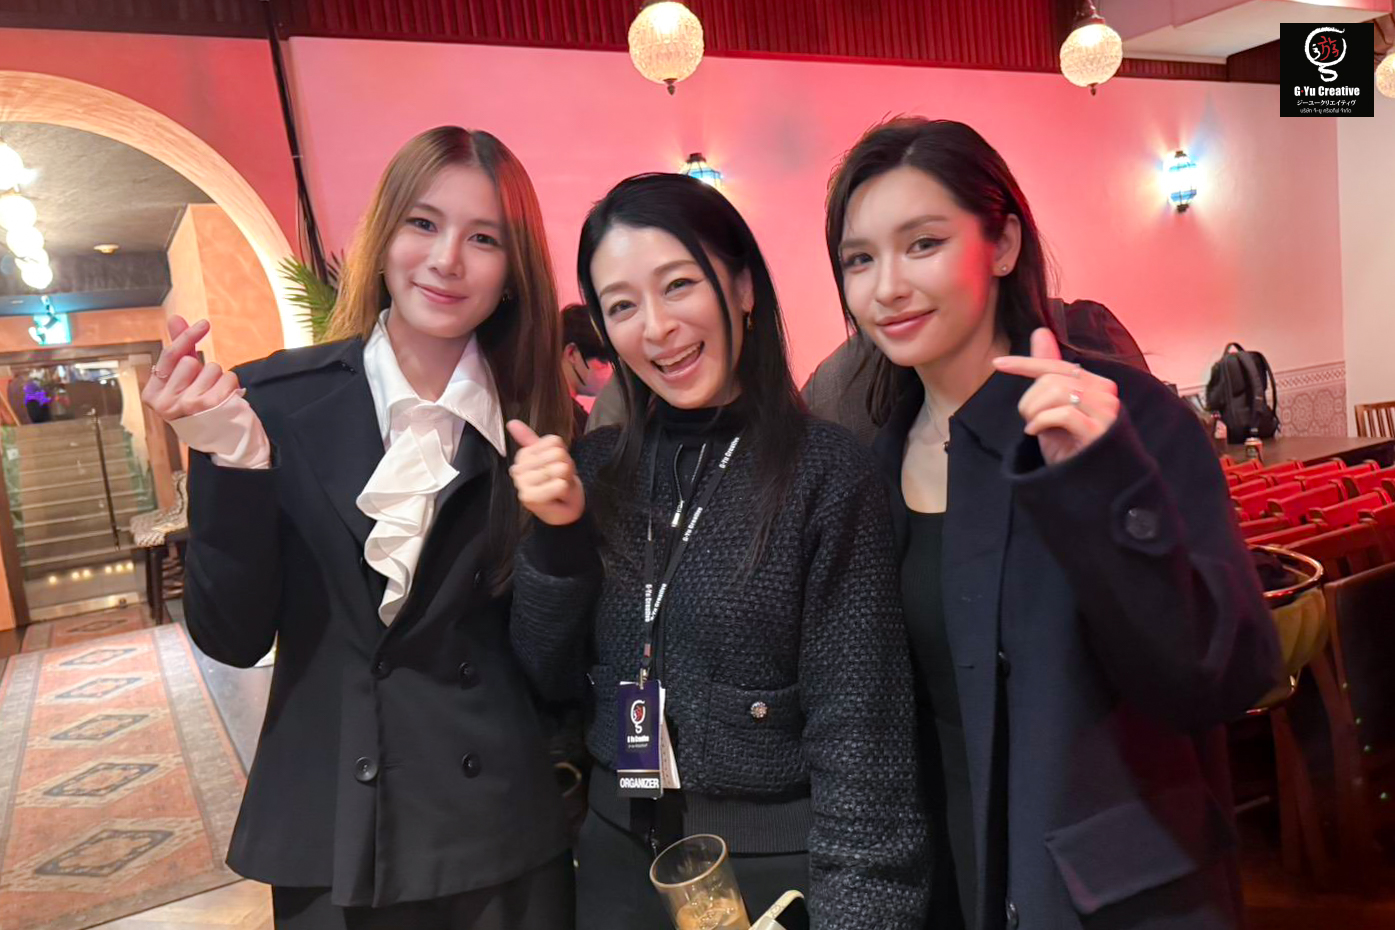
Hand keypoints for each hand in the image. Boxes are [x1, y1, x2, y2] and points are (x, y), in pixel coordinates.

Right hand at [142, 316, 243, 422]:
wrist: (220, 440)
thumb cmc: (196, 405)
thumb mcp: (182, 379)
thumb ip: (179, 349)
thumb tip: (175, 318)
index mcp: (152, 395)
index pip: (169, 356)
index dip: (187, 337)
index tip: (204, 324)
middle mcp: (166, 403)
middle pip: (190, 361)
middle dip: (201, 369)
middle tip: (202, 389)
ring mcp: (189, 406)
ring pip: (211, 368)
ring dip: (218, 377)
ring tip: (214, 395)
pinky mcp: (212, 408)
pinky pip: (228, 377)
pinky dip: (231, 383)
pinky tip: (226, 398)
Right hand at [507, 420, 585, 525]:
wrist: (565, 508)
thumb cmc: (558, 480)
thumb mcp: (551, 456)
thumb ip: (531, 439)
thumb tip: (511, 422)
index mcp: (524, 455)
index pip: (554, 442)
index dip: (563, 453)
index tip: (557, 466)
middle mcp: (518, 468)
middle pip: (558, 455)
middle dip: (565, 467)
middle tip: (559, 479)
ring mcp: (521, 483)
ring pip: (559, 468)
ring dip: (566, 479)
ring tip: (558, 487)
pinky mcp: (528, 497)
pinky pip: (558, 484)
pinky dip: (563, 489)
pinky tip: (557, 495)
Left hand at [992, 328, 1120, 465]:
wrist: (1087, 481)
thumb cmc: (1070, 444)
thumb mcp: (1052, 406)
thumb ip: (1048, 371)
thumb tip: (1040, 332)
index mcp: (1095, 383)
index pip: (1056, 365)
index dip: (1024, 364)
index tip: (997, 364)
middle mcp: (1105, 392)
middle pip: (1051, 379)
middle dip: (1028, 400)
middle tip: (1029, 420)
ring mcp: (1106, 411)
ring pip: (1055, 392)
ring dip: (1033, 411)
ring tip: (1033, 427)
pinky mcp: (1100, 430)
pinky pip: (1062, 413)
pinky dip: (1041, 422)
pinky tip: (1036, 433)